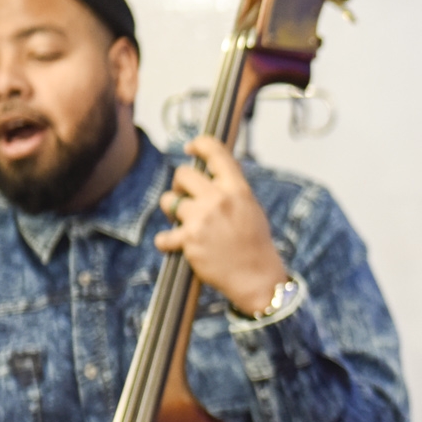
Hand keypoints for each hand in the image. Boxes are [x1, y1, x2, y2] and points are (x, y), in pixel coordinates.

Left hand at [153, 136, 289, 315]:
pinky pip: (164, 236)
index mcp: (237, 189)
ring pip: (168, 202)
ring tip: (183, 222)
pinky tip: (173, 244)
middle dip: (179, 185)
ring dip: (172, 211)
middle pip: (182, 174)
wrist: (256, 277)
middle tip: (184, 197)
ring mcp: (202, 219)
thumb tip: (208, 172)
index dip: (200, 144)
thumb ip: (230, 190)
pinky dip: (166, 241)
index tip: (191, 148)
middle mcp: (219, 200)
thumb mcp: (250, 208)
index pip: (216, 153)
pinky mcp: (189, 240)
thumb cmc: (253, 244)